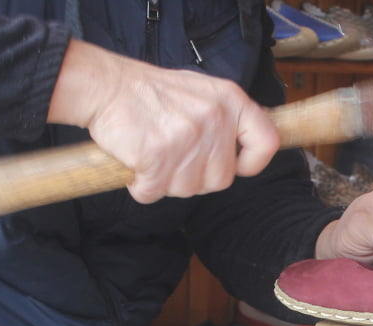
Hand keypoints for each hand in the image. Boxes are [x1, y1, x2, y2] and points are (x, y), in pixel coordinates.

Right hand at [47, 40, 278, 203]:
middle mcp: (214, 118)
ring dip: (167, 182)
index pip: (267, 142)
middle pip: (222, 180)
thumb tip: (251, 152)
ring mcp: (187, 137)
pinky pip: (154, 193)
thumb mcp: (204, 93)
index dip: (253, 163)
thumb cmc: (153, 94)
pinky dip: (142, 187)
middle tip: (175, 153)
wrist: (105, 86)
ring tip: (154, 151)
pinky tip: (137, 162)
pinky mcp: (158, 155)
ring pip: (188, 190)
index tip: (238, 166)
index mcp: (231, 101)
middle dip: (197, 177)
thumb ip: (229, 121)